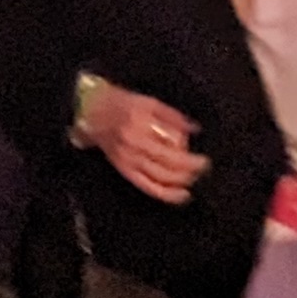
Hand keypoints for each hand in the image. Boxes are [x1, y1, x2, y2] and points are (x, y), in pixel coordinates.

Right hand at [81, 80, 210, 203]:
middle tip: (203, 169)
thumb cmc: (121, 103)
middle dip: (189, 171)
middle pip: (167, 167)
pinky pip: (147, 186)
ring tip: (194, 180)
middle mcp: (133, 145)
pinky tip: (180, 195)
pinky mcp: (124, 170)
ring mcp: (127, 160)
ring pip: (159, 179)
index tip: (204, 160)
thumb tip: (195, 129)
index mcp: (140, 126)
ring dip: (180, 183)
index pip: (171, 149)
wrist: (92, 112)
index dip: (190, 159)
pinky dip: (165, 194)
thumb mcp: (148, 102)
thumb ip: (172, 116)